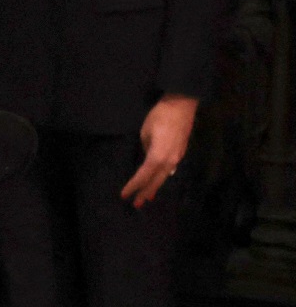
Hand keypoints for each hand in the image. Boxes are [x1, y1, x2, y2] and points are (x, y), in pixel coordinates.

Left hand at [120, 94, 197, 208]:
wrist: (182, 103)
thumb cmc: (160, 116)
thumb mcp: (146, 133)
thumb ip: (146, 149)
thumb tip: (148, 158)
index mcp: (157, 156)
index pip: (143, 176)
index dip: (133, 186)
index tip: (124, 195)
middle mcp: (169, 160)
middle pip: (155, 180)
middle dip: (145, 192)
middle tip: (137, 204)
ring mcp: (177, 156)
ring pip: (164, 176)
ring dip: (155, 187)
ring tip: (148, 197)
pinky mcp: (181, 151)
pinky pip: (170, 169)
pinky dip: (163, 177)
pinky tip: (160, 180)